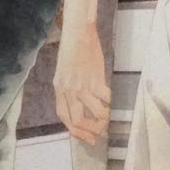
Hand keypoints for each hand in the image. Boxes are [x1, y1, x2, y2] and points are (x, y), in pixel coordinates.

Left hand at [53, 22, 110, 144]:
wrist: (78, 32)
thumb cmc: (72, 48)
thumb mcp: (64, 71)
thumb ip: (69, 88)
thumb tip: (80, 103)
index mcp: (59, 88)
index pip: (65, 118)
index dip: (75, 131)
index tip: (86, 138)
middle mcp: (68, 90)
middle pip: (77, 121)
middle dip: (90, 131)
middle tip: (99, 133)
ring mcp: (82, 85)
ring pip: (94, 113)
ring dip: (103, 118)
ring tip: (107, 117)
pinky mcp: (95, 78)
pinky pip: (105, 97)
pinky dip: (110, 101)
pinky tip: (110, 99)